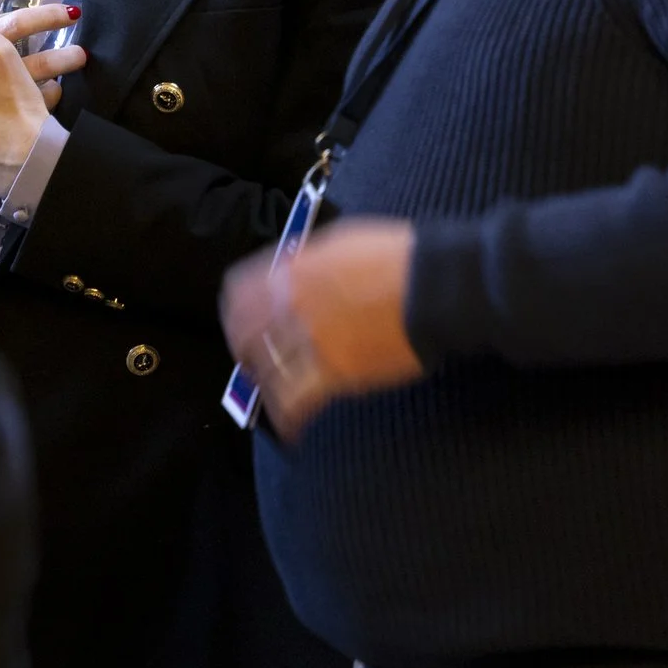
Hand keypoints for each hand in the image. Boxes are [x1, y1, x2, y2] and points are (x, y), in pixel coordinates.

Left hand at [220, 216, 425, 441]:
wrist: (433, 285)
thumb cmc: (397, 256)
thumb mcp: (340, 241)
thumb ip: (306, 260)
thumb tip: (289, 272)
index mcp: (292, 271)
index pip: (239, 294)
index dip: (234, 313)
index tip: (239, 324)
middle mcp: (292, 305)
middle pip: (248, 335)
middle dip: (244, 352)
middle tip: (250, 364)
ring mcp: (311, 340)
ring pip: (268, 370)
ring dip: (265, 386)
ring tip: (271, 397)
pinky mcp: (335, 373)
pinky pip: (298, 400)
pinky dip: (290, 416)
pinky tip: (293, 426)